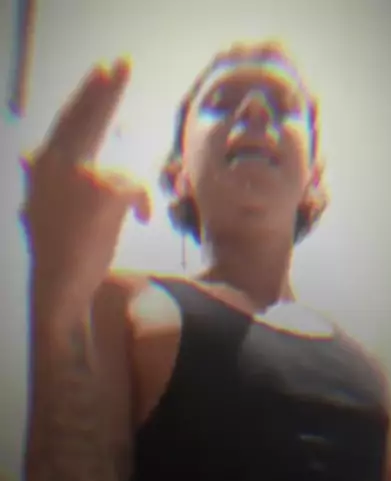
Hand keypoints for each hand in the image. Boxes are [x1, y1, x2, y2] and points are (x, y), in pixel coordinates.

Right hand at [20, 59, 150, 306]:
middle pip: (89, 118)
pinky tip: (142, 220)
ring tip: (134, 215)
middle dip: (106, 91)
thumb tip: (28, 155)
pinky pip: (136, 187)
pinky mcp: (103, 189)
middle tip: (123, 63)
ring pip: (121, 171)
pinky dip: (143, 204)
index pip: (68, 121)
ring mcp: (79, 174)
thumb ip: (42, 177)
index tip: (102, 71)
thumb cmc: (57, 253)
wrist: (58, 286)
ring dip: (131, 195)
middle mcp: (55, 162)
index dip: (87, 95)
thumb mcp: (41, 208)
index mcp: (43, 166)